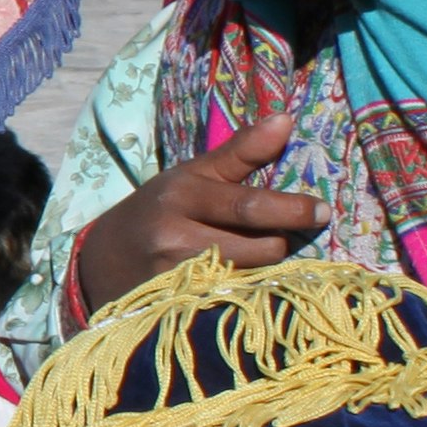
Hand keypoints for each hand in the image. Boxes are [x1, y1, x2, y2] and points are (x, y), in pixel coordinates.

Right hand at [74, 113, 317, 309]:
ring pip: (251, 276)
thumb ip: (241, 151)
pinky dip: (247, 290)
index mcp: (182, 194)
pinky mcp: (177, 306)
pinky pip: (234, 300)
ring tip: (254, 255)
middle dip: (281, 242)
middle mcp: (175, 237)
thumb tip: (286, 120)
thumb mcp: (192, 174)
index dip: (292, 209)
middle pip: (259, 248)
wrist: (102, 260)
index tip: (323, 210)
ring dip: (265, 268)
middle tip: (283, 235)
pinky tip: (240, 280)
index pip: (248, 205)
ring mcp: (175, 277)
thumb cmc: (159, 209)